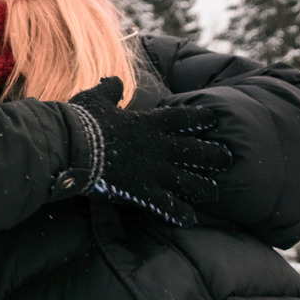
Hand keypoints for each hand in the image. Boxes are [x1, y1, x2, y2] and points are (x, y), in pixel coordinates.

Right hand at [65, 77, 231, 226]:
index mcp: (150, 122)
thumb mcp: (97, 98)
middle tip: (226, 158)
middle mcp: (159, 146)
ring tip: (213, 191)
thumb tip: (114, 80)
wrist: (73, 146)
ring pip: (189, 181)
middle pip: (196, 151)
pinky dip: (180, 213)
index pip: (183, 117)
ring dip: (203, 186)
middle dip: (213, 155)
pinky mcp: (144, 191)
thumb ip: (110, 90)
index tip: (213, 119)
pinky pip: (168, 205)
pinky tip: (190, 219)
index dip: (200, 118)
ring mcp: (154, 170)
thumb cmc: (83, 120)